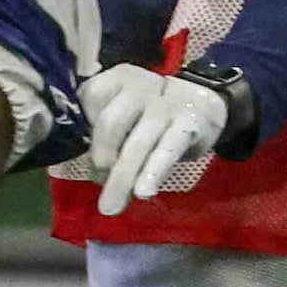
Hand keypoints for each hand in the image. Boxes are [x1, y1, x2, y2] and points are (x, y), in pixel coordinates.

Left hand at [85, 66, 227, 214]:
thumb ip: (104, 135)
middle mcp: (139, 87)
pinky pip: (168, 150)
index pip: (90, 98)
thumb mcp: (125, 112)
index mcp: (116, 80)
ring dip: (122, 177)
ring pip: (137, 142)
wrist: (202, 104)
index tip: (88, 153)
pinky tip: (143, 192)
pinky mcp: (189, 124)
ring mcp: (166, 105)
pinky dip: (153, 172)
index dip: (84, 128)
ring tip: (112, 205)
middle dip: (100, 159)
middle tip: (99, 184)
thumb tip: (94, 176)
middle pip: (111, 124)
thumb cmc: (149, 115)